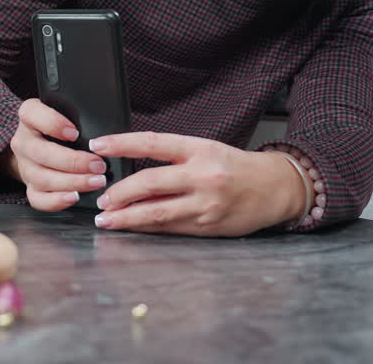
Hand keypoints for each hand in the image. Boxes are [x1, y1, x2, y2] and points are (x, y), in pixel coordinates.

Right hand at [7, 99, 108, 211]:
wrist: (41, 147)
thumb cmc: (62, 127)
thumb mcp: (67, 113)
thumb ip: (79, 114)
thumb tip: (103, 127)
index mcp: (29, 116)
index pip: (31, 114)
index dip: (53, 124)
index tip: (75, 133)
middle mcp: (23, 141)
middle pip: (41, 153)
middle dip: (73, 162)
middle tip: (98, 165)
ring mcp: (25, 166)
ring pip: (42, 178)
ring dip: (72, 182)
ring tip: (96, 182)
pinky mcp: (30, 186)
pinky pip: (38, 199)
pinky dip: (57, 201)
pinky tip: (75, 197)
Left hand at [89, 132, 303, 236]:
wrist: (275, 189)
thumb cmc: (234, 167)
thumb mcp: (205, 150)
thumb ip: (172, 158)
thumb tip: (129, 166)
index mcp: (199, 149)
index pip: (152, 143)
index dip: (121, 143)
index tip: (98, 146)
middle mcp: (202, 176)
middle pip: (149, 182)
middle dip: (119, 192)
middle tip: (101, 199)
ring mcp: (205, 204)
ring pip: (156, 212)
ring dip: (126, 217)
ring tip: (107, 219)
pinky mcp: (207, 226)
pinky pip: (170, 228)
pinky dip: (147, 228)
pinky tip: (132, 227)